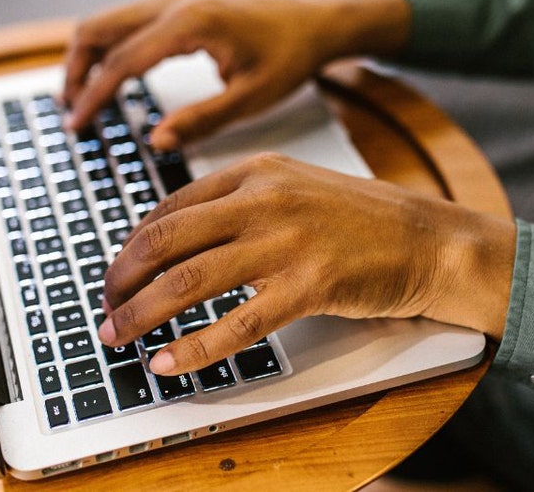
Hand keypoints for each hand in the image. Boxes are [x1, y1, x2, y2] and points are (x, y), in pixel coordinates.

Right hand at [63, 0, 409, 149]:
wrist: (316, 18)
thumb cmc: (291, 56)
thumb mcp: (252, 98)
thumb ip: (202, 120)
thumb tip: (156, 141)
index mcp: (190, 23)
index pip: (122, 61)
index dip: (93, 97)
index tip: (77, 127)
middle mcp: (174, 1)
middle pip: (97, 29)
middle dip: (75, 71)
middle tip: (73, 114)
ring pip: (107, 21)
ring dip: (87, 57)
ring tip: (84, 100)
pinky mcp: (178, 1)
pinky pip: (127, 20)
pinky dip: (108, 47)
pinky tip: (113, 79)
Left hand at [97, 153, 515, 375]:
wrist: (429, 239)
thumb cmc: (360, 220)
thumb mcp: (293, 188)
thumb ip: (238, 205)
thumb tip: (178, 240)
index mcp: (254, 172)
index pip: (169, 209)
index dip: (130, 248)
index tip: (115, 275)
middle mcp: (263, 200)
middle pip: (165, 242)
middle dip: (121, 280)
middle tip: (105, 308)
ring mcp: (285, 241)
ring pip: (189, 281)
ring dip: (142, 314)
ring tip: (118, 337)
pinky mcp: (309, 285)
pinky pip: (237, 324)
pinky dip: (194, 347)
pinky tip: (170, 361)